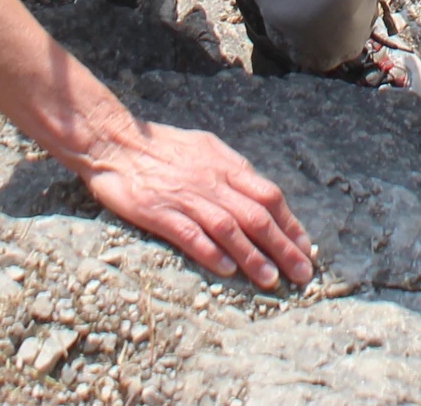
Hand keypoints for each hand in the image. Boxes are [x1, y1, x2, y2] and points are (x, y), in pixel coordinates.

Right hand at [84, 117, 313, 287]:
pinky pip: (190, 234)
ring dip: (253, 256)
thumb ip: (229, 169)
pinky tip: (226, 271)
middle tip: (302, 273)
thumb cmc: (160, 145)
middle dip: (283, 246)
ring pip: (228, 228)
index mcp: (224, 162)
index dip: (290, 222)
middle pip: (256, 215)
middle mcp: (211, 179)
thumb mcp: (203, 147)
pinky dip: (210, 252)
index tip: (305, 247)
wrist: (114, 140)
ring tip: (271, 280)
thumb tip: (256, 191)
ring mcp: (186, 196)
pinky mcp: (159, 211)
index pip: (267, 194)